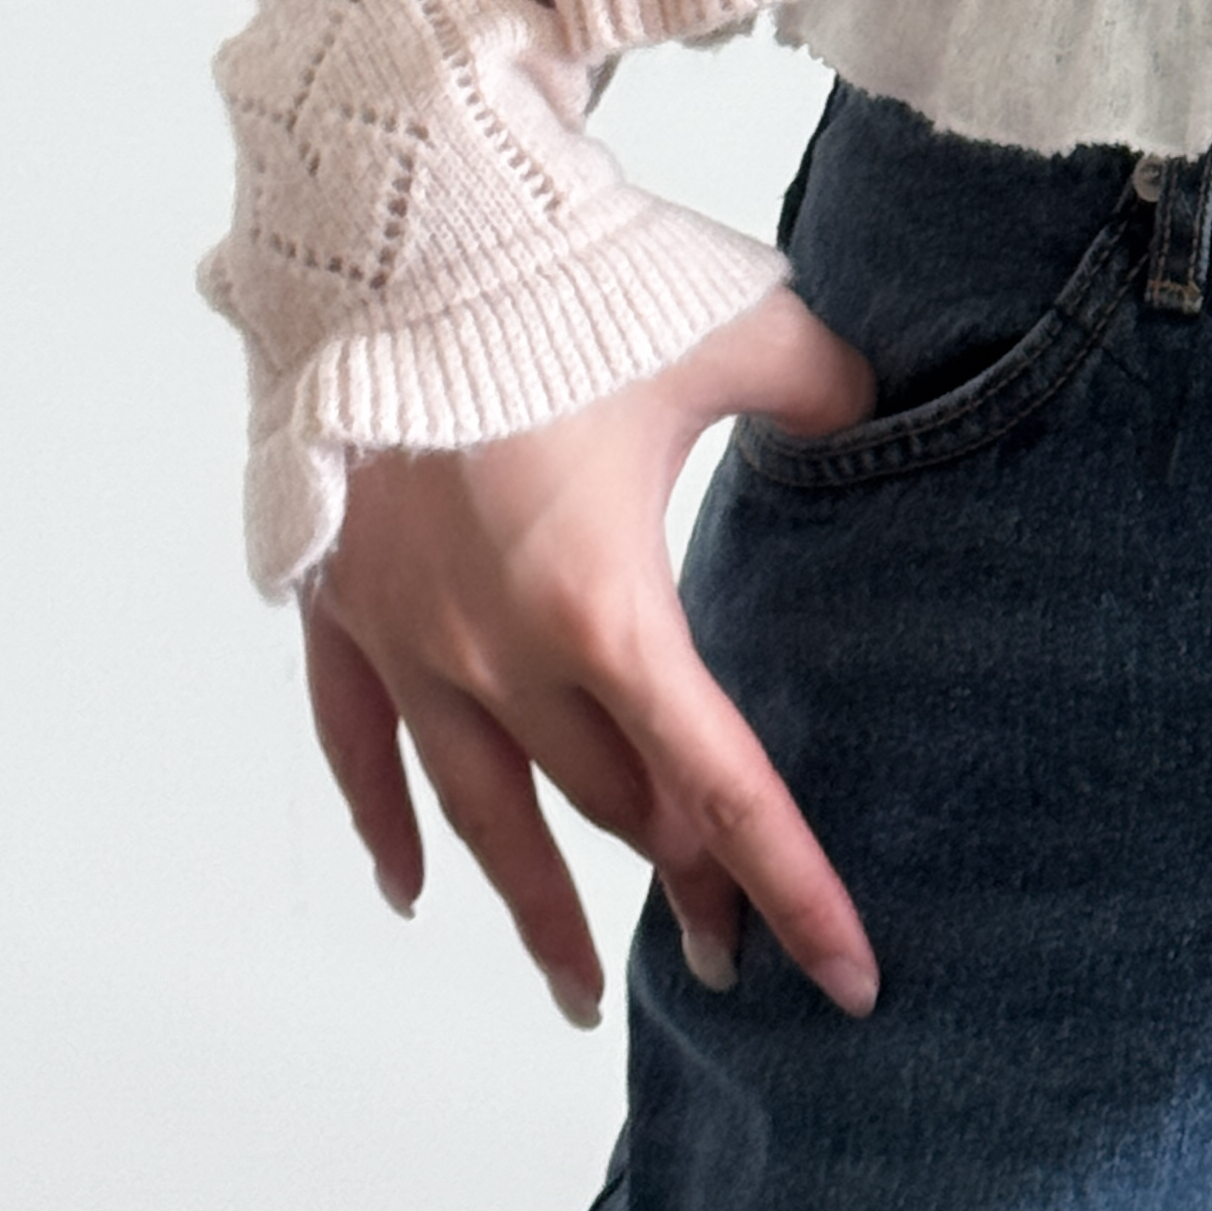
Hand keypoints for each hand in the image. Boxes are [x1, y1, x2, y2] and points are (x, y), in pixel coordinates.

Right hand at [299, 288, 881, 1027]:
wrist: (401, 224)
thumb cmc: (567, 275)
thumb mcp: (738, 325)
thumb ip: (819, 388)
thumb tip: (870, 409)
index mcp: (604, 605)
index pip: (721, 786)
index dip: (791, 884)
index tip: (843, 975)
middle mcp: (500, 650)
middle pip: (610, 802)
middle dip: (682, 875)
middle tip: (729, 942)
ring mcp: (409, 636)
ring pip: (484, 811)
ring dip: (535, 903)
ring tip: (576, 986)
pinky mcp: (341, 599)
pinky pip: (358, 745)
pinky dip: (386, 822)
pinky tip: (413, 885)